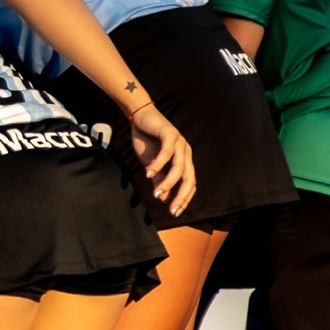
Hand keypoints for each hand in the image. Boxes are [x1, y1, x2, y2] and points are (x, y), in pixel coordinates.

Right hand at [126, 101, 194, 217]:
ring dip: (168, 182)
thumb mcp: (151, 165)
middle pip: (189, 178)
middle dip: (181, 196)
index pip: (190, 183)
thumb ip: (159, 180)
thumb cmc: (147, 140)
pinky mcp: (170, 134)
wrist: (139, 117)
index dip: (184, 199)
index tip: (174, 212)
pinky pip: (167, 152)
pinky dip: (158, 164)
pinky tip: (149, 173)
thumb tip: (163, 198)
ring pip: (178, 168)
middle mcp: (186, 152)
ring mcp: (180, 143)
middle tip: (172, 209)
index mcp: (184, 160)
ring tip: (157, 193)